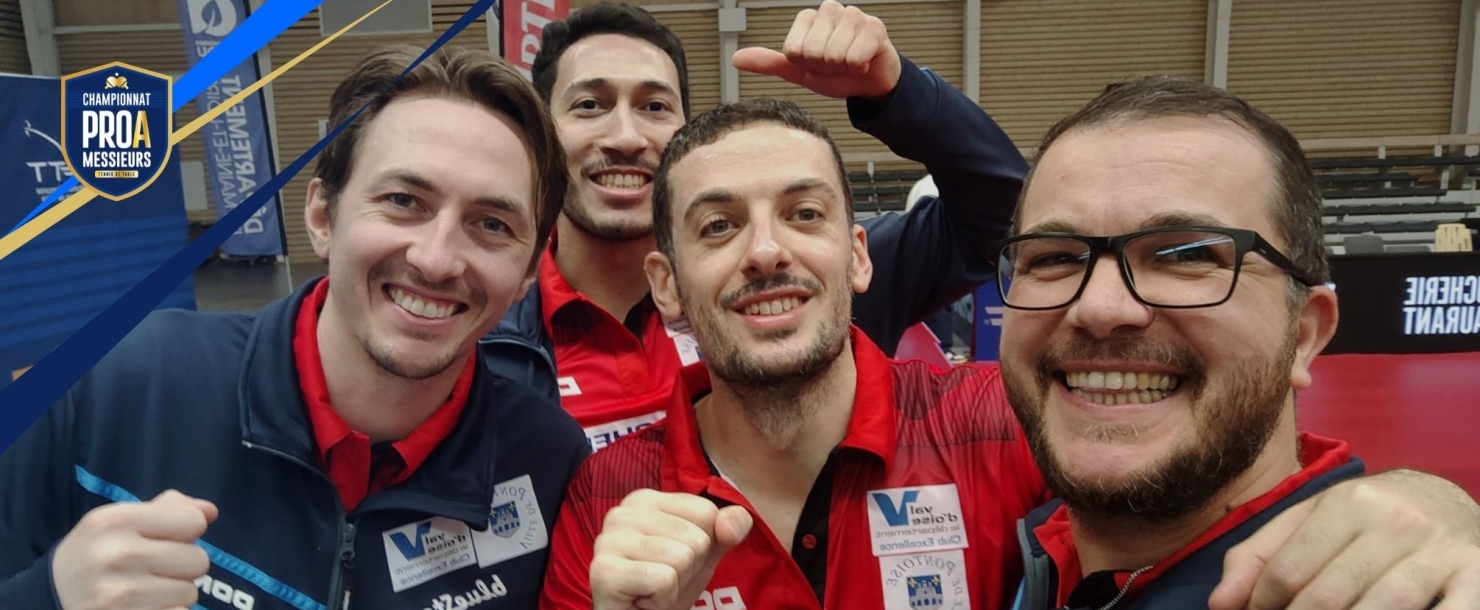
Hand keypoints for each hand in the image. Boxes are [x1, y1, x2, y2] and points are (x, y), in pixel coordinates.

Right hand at [52, 490, 217, 609]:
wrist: (49, 598)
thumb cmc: (93, 554)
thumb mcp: (118, 522)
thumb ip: (166, 510)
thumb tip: (210, 511)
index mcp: (115, 521)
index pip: (193, 521)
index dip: (186, 530)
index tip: (165, 538)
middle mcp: (117, 556)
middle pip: (198, 560)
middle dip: (181, 565)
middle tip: (152, 569)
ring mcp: (120, 595)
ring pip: (190, 592)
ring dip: (174, 592)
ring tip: (144, 589)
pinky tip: (143, 606)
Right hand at [589, 489, 752, 609]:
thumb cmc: (665, 587)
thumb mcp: (705, 554)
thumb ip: (727, 529)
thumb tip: (730, 524)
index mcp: (644, 500)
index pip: (706, 512)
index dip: (703, 545)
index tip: (675, 561)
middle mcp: (622, 513)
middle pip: (696, 537)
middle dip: (688, 569)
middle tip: (662, 581)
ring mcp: (609, 541)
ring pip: (682, 558)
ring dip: (676, 585)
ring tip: (652, 589)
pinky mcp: (605, 571)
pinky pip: (664, 580)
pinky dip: (663, 599)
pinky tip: (642, 601)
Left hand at [732, 0, 901, 100]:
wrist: (869, 83)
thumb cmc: (835, 74)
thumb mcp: (798, 72)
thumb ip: (770, 64)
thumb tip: (736, 59)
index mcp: (807, 18)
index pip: (793, 51)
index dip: (805, 66)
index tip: (816, 65)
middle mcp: (828, 10)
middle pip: (812, 52)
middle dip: (824, 68)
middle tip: (835, 65)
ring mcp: (852, 15)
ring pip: (834, 54)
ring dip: (842, 69)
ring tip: (850, 63)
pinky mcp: (874, 26)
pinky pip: (856, 57)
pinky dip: (859, 68)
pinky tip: (864, 61)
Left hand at [1209, 476, 1479, 609]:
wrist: (1447, 501)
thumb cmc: (1364, 521)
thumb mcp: (1309, 521)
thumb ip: (1259, 557)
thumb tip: (1220, 606)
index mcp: (1346, 503)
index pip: (1287, 571)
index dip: (1262, 608)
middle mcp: (1394, 521)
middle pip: (1329, 596)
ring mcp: (1439, 551)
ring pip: (1384, 607)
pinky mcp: (1477, 575)